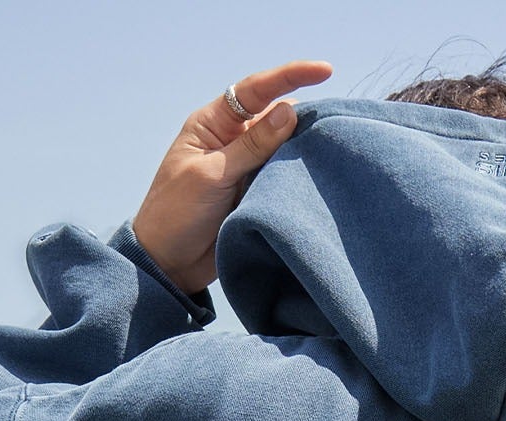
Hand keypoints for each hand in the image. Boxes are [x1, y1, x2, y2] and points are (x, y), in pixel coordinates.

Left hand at [130, 60, 333, 294]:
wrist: (168, 266)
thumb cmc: (176, 214)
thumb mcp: (212, 175)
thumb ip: (252, 146)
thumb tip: (289, 111)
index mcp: (214, 124)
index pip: (255, 91)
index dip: (290, 77)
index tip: (325, 70)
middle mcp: (233, 140)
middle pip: (276, 116)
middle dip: (305, 114)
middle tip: (337, 118)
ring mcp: (246, 169)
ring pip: (284, 149)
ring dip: (304, 149)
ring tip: (335, 147)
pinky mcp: (255, 195)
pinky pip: (282, 179)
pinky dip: (298, 176)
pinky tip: (319, 175)